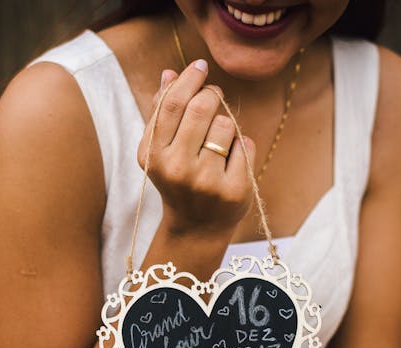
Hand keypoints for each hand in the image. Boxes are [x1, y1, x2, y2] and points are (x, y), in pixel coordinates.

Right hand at [137, 60, 255, 238]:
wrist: (196, 227)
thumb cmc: (178, 179)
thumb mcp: (161, 150)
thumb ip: (162, 112)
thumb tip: (169, 73)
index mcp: (154, 156)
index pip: (173, 104)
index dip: (189, 79)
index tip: (200, 67)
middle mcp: (178, 168)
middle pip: (201, 108)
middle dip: (211, 94)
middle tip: (214, 96)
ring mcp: (207, 182)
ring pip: (227, 125)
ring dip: (227, 124)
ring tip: (218, 142)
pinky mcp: (234, 191)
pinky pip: (246, 145)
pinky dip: (242, 146)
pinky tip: (230, 162)